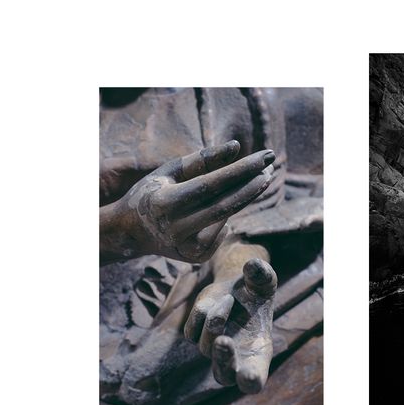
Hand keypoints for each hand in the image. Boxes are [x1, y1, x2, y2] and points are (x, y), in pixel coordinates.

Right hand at [100, 141, 274, 263]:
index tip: (265, 157)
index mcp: (164, 203)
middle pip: (225, 205)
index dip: (241, 170)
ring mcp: (187, 248)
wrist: (131, 233)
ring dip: (245, 197)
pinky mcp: (197, 257)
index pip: (211, 185)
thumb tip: (236, 147)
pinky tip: (214, 209)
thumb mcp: (169, 171)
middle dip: (253, 185)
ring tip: (258, 179)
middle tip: (271, 167)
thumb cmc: (153, 193)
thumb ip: (202, 159)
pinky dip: (225, 215)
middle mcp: (175, 229)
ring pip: (226, 218)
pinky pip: (222, 231)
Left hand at [184, 258, 276, 393]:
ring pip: (205, 347)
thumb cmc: (257, 290)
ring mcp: (213, 351)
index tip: (248, 376)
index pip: (253, 381)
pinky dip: (201, 315)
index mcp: (258, 355)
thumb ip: (262, 274)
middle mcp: (235, 359)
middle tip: (224, 340)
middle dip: (223, 360)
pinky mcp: (195, 338)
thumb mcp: (264, 281)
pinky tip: (215, 300)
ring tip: (229, 299)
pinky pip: (191, 333)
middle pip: (224, 376)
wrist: (238, 288)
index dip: (251, 381)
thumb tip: (253, 265)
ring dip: (216, 320)